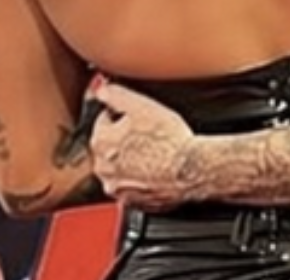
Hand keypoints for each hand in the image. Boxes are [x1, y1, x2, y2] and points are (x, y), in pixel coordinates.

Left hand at [90, 84, 193, 211]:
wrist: (190, 170)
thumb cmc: (170, 140)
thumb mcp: (142, 105)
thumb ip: (115, 94)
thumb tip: (99, 88)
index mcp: (100, 142)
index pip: (104, 120)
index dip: (124, 115)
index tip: (140, 117)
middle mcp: (102, 169)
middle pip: (110, 145)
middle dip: (125, 138)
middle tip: (149, 134)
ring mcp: (116, 188)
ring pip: (119, 166)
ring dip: (131, 159)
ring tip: (154, 151)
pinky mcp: (131, 202)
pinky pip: (131, 185)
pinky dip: (140, 177)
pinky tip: (155, 168)